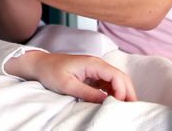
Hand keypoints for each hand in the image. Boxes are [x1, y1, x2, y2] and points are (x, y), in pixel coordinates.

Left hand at [5, 51, 135, 102]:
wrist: (40, 64)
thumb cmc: (51, 72)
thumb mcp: (68, 85)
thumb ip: (88, 93)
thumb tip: (106, 101)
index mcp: (93, 63)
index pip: (117, 76)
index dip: (122, 91)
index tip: (120, 105)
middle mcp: (98, 64)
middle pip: (121, 77)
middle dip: (128, 93)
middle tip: (131, 109)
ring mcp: (96, 69)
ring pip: (117, 80)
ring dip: (122, 93)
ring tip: (124, 108)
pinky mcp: (93, 75)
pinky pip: (109, 83)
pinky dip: (114, 93)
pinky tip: (113, 103)